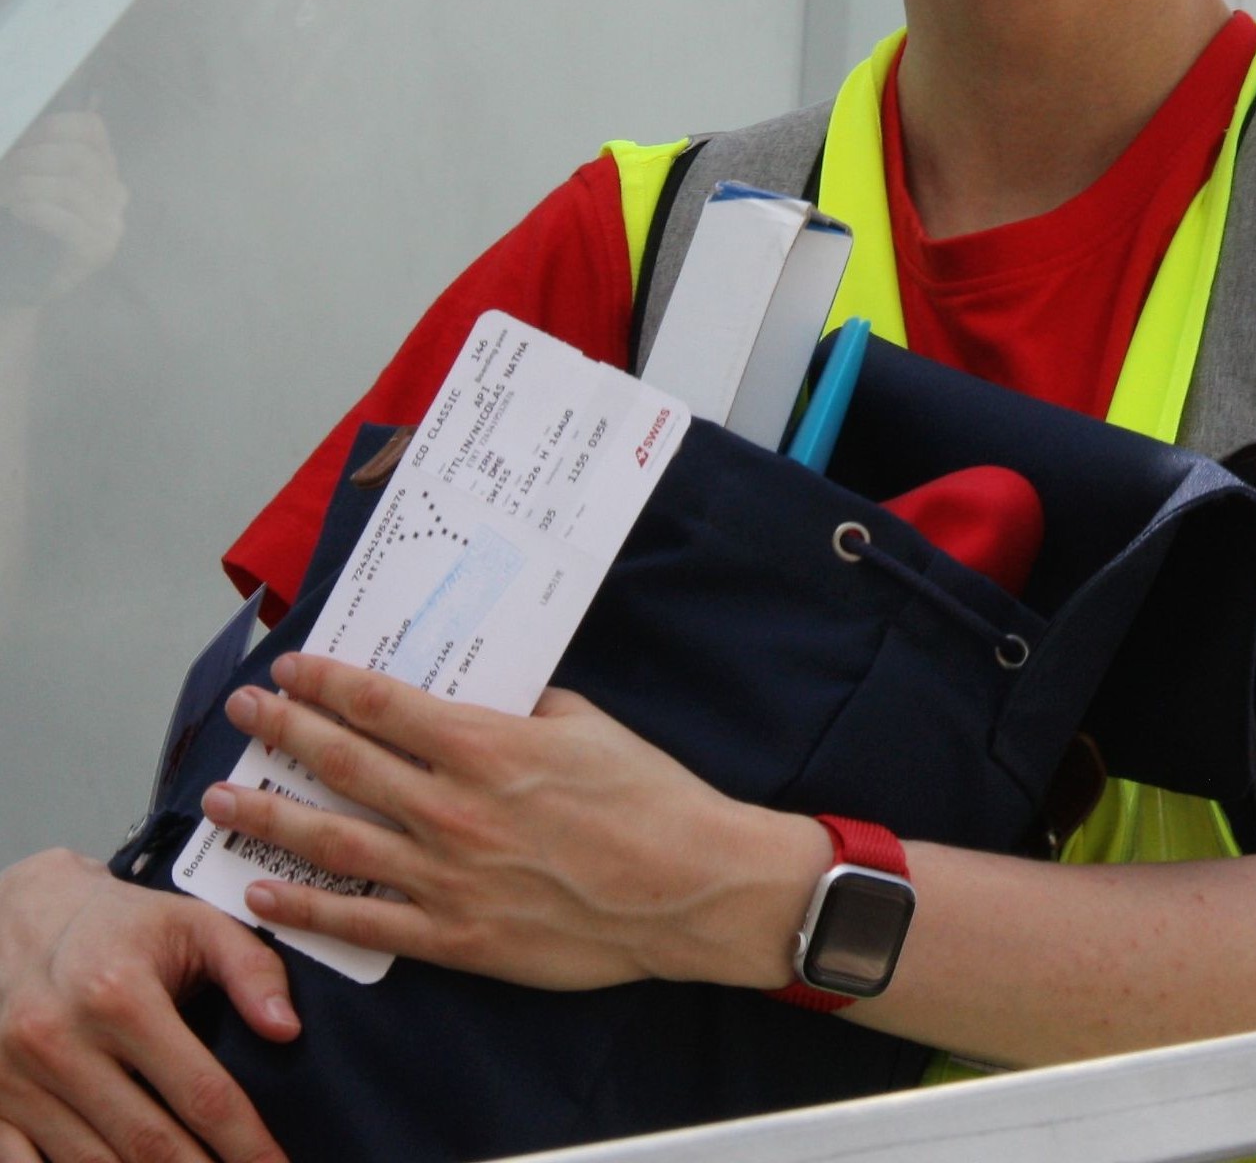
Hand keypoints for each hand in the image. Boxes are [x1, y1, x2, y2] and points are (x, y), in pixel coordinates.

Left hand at [0, 112, 129, 307]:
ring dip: (27, 185)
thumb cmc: (24, 225)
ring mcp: (110, 225)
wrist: (24, 280)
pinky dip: (35, 209)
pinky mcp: (97, 251)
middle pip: (79, 158)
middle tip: (4, 170)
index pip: (91, 129)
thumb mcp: (36, 182)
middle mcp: (114, 194)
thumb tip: (22, 123)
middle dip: (31, 159)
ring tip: (5, 193)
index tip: (22, 136)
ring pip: (71, 188)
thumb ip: (37, 155)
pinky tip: (19, 211)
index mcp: (102, 169)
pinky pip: (66, 221)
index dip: (54, 126)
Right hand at [0, 847, 294, 1162]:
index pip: (199, 1090)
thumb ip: (251, 968)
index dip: (244, 1140)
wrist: (20, 917)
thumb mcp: (194, 923)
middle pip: (145, 1144)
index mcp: (119, 996)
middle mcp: (59, 1043)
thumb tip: (288, 1030)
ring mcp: (15, 1082)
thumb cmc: (122, 924)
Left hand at [205, 654, 820, 992]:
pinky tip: (265, 891)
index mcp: (485, 744)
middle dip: (282, 731)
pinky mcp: (455, 935)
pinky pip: (363, 919)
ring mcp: (446, 875)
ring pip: (333, 839)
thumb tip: (484, 698)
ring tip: (219, 800)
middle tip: (242, 712)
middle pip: (342, 761)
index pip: (381, 704)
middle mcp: (451, 806)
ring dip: (269, 815)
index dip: (326, 683)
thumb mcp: (586, 725)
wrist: (687, 885)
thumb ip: (523, 711)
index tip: (291, 669)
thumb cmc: (648, 798)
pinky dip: (306, 906)